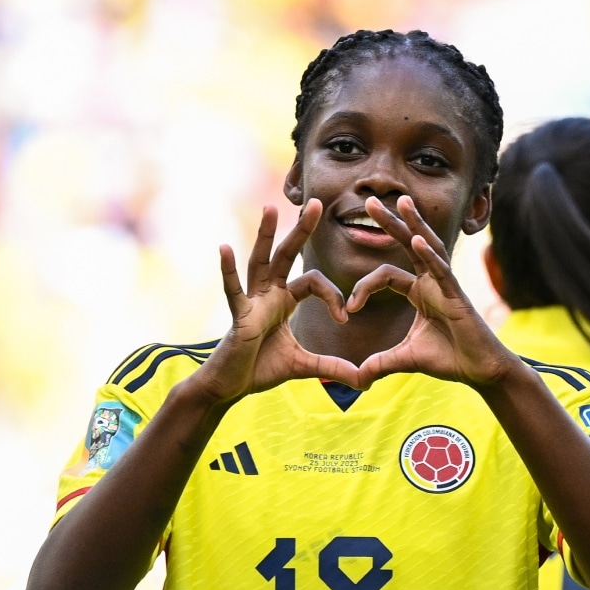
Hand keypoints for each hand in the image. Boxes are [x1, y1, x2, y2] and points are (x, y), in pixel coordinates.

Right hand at [190, 200, 360, 401]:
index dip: (332, 296)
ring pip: (261, 261)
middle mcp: (267, 294)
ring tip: (271, 207)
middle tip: (318, 203)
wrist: (229, 386)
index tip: (344, 318)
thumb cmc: (260, 369)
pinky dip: (228, 270)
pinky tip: (225, 247)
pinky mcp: (238, 316)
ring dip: (266, 234)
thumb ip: (333, 367)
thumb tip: (365, 380)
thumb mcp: (304, 366)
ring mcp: (251, 302)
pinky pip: (233, 290)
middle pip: (287, 255)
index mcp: (284, 301)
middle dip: (302, 230)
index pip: (314, 282)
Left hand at [349, 195, 518, 388]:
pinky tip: (417, 240)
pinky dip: (429, 256)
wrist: (480, 372)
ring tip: (401, 201)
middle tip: (371, 201)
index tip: (349, 309)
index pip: (386, 275)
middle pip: (408, 244)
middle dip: (390, 222)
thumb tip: (356, 379)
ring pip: (428, 247)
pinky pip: (442, 271)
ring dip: (413, 224)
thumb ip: (380, 364)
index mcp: (419, 291)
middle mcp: (432, 282)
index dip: (364, 287)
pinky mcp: (458, 296)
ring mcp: (446, 285)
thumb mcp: (406, 359)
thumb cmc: (450, 359)